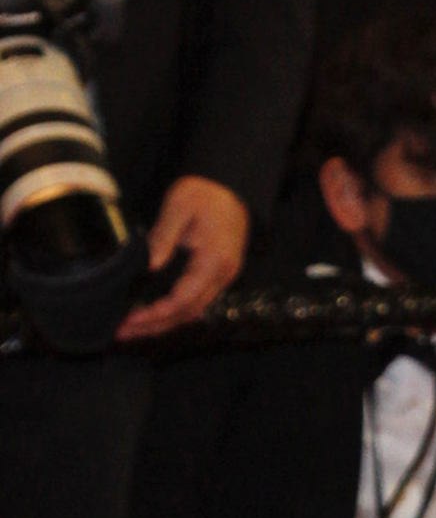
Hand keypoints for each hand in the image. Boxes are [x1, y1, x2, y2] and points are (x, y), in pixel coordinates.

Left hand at [117, 174, 247, 338]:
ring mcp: (224, 277)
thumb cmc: (205, 192)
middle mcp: (223, 275)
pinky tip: (155, 315)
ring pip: (194, 311)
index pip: (185, 299)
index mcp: (214, 260)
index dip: (157, 313)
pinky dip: (175, 313)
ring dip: (164, 324)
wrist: (230, 184)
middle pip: (189, 313)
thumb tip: (149, 267)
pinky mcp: (219, 275)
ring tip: (134, 329)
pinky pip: (197, 302)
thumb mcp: (178, 207)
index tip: (132, 318)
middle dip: (156, 326)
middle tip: (124, 332)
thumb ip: (163, 238)